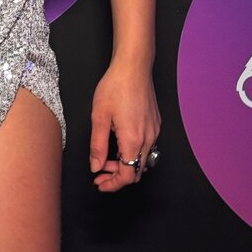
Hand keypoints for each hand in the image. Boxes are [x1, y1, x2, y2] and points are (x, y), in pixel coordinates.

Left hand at [89, 60, 160, 191]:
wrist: (134, 67)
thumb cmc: (116, 86)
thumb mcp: (99, 116)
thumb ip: (97, 145)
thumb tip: (96, 166)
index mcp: (133, 140)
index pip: (127, 176)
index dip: (113, 184)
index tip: (100, 183)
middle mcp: (148, 139)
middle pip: (136, 171)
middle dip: (118, 175)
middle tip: (100, 172)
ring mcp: (154, 131)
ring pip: (142, 160)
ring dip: (126, 164)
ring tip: (108, 157)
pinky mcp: (155, 123)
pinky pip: (146, 147)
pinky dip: (133, 152)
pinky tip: (120, 143)